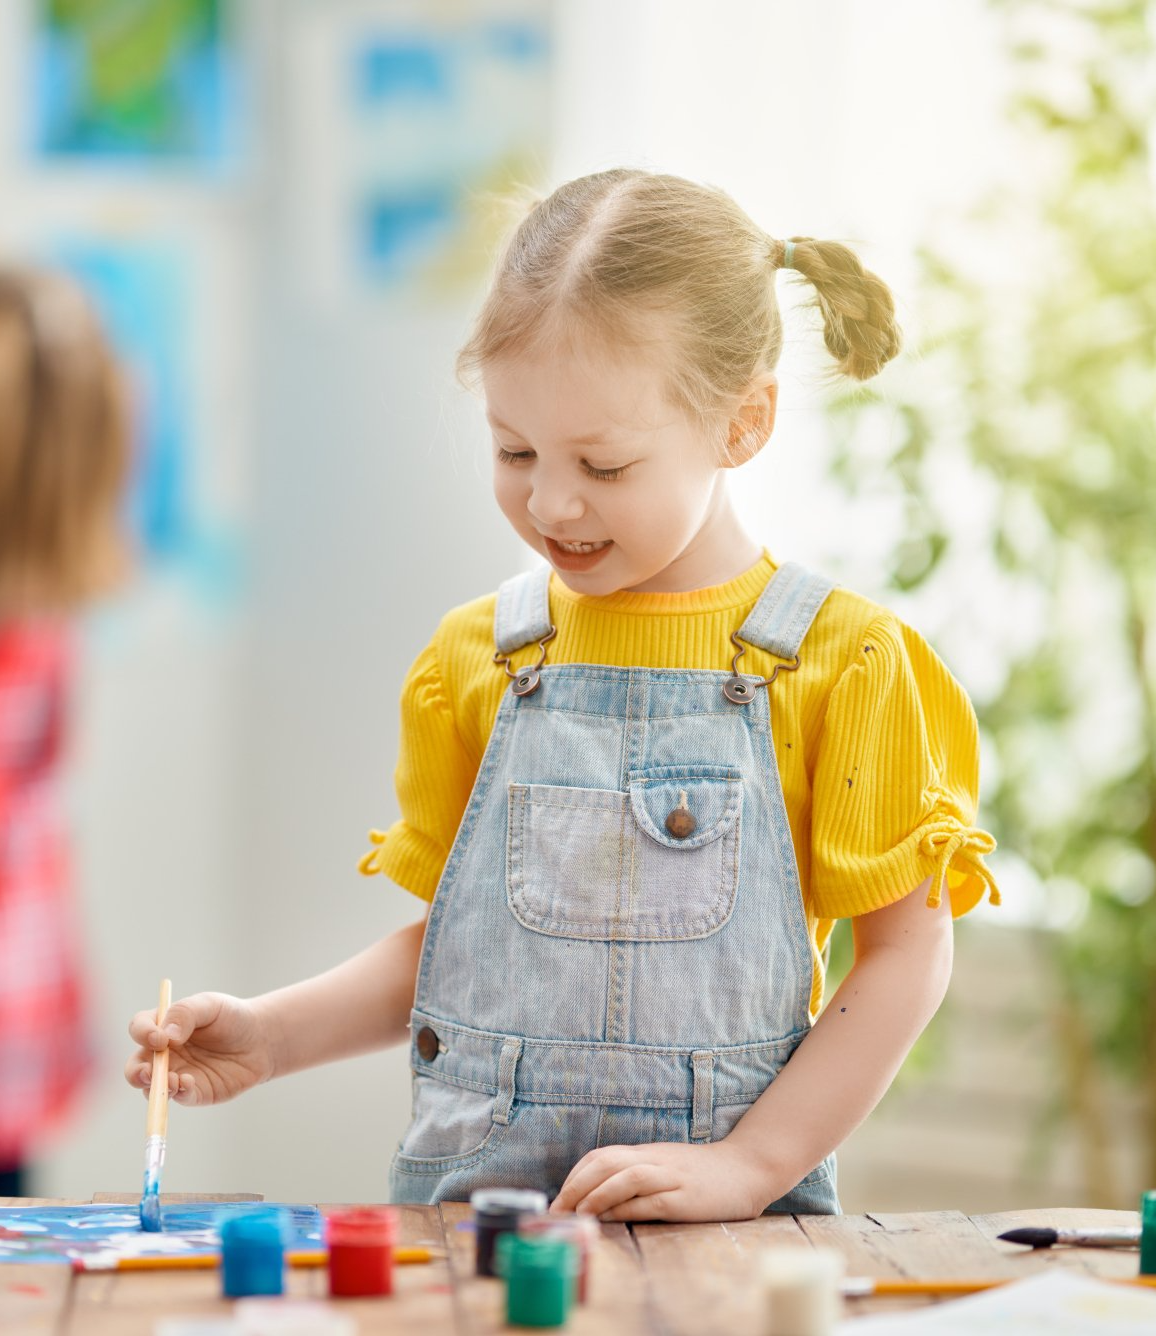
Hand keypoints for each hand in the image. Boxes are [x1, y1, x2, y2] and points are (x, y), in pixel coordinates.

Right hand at [124, 992, 275, 1106]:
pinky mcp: (193, 1092)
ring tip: (175, 1080)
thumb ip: (185, 1013)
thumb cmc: (232, 1017)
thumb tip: (166, 1036)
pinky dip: (179, 1093)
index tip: (159, 1038)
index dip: (142, 1033)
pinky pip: (179, 1097)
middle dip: (136, 1072)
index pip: (139, 1029)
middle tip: (148, 1072)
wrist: (260, 1039)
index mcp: (163, 1027)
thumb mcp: (210, 1005)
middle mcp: (164, 1053)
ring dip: (157, 1087)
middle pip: (136, 1066)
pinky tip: (189, 1083)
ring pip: (152, 1088)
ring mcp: (176, 1074)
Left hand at [550, 1140, 767, 1221]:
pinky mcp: (686, 1197)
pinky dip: (626, 1208)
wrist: (748, 1168)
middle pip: (606, 1162)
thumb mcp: (665, 1167)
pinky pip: (651, 1200)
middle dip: (575, 1186)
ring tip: (577, 1213)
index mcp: (646, 1153)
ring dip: (596, 1195)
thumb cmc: (702, 1174)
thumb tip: (599, 1196)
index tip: (557, 1200)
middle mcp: (654, 1160)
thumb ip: (638, 1175)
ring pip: (626, 1177)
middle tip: (556, 1211)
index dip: (574, 1176)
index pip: (600, 1156)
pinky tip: (609, 1218)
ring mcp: (670, 1177)